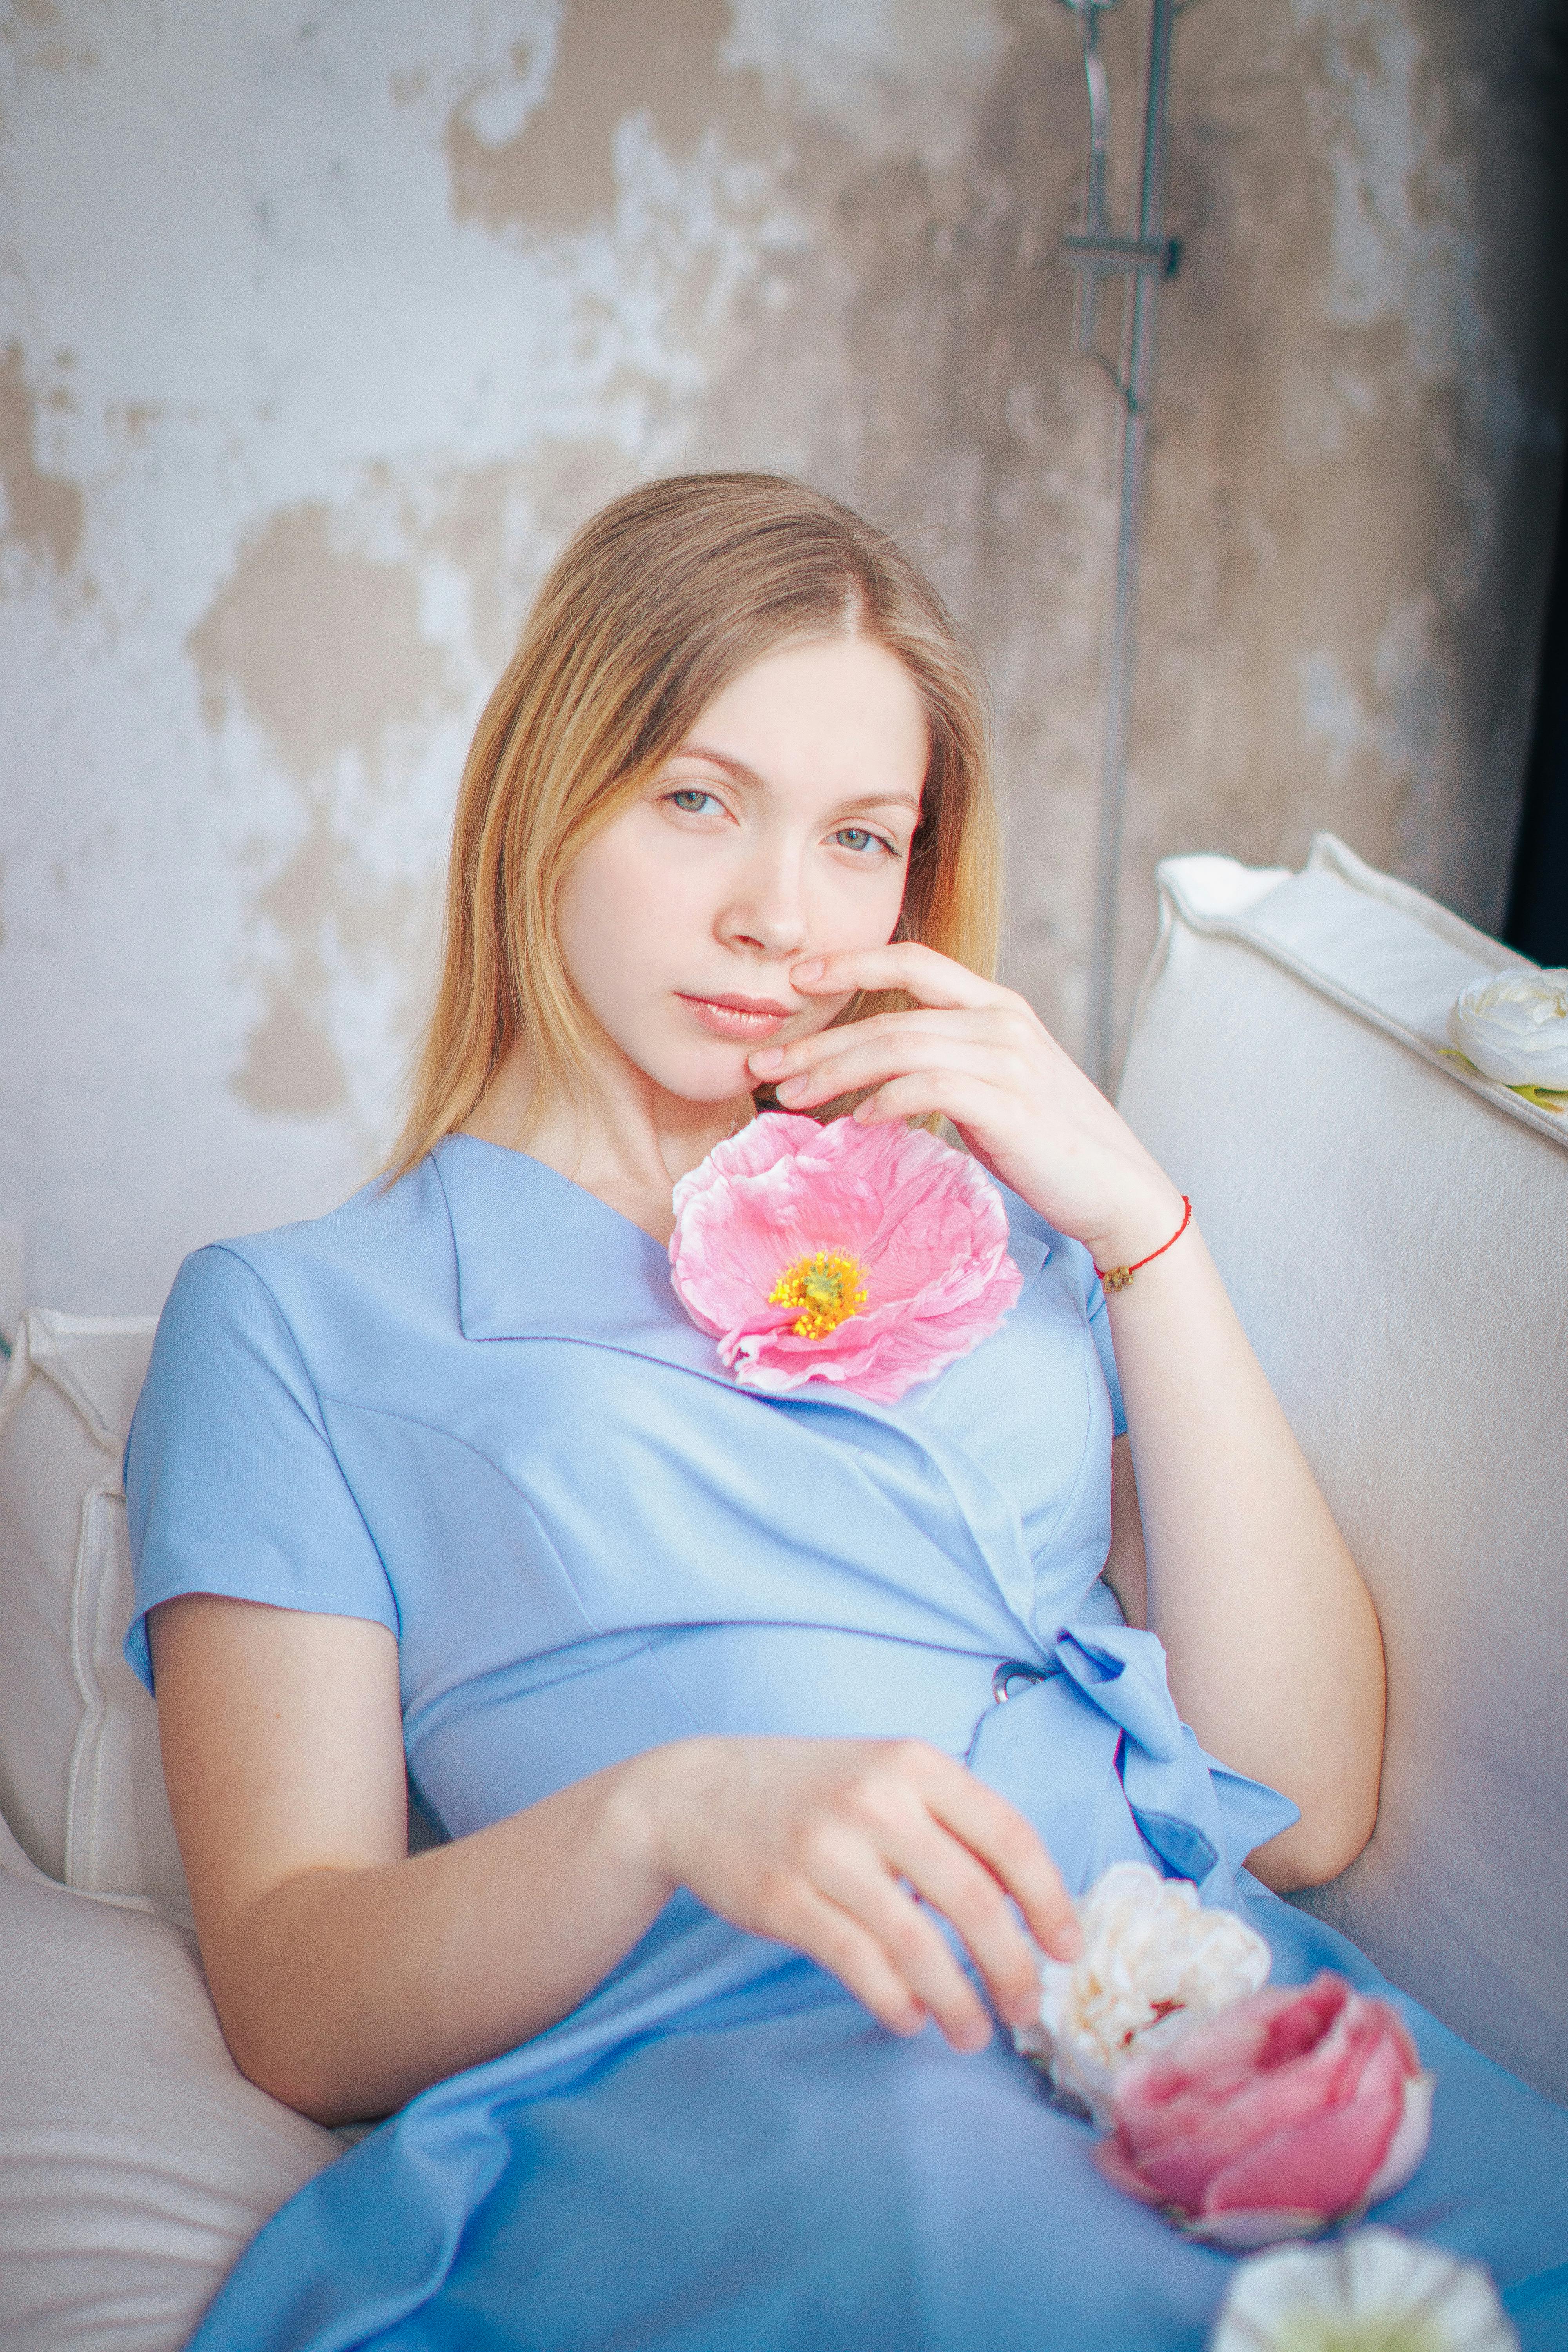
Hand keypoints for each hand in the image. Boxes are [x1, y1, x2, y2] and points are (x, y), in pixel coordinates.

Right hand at [626, 1735, 1080, 2050]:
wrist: (694, 1793)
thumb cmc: (812, 1794)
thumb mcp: (886, 1777)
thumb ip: (950, 1825)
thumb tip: (1028, 1907)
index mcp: (914, 1764)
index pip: (1009, 1837)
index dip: (1049, 1901)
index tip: (1067, 1950)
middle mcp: (876, 1800)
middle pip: (975, 1901)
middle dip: (1013, 1968)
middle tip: (1026, 2009)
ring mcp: (827, 1849)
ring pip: (919, 1945)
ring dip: (957, 2003)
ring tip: (973, 2033)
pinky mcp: (785, 1897)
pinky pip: (860, 1965)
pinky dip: (896, 2003)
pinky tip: (909, 2018)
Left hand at [748, 943, 1183, 1269]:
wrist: (1118, 1189)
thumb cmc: (1047, 1144)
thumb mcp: (993, 1088)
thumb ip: (943, 1067)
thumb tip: (871, 1081)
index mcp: (997, 1006)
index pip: (914, 961)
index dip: (851, 961)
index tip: (796, 979)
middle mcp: (1002, 1020)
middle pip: (890, 1014)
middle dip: (818, 1040)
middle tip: (764, 1063)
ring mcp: (1009, 1058)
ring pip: (899, 1047)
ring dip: (835, 1072)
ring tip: (788, 1097)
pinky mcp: (1011, 1102)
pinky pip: (930, 1086)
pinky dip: (886, 1100)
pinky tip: (857, 1121)